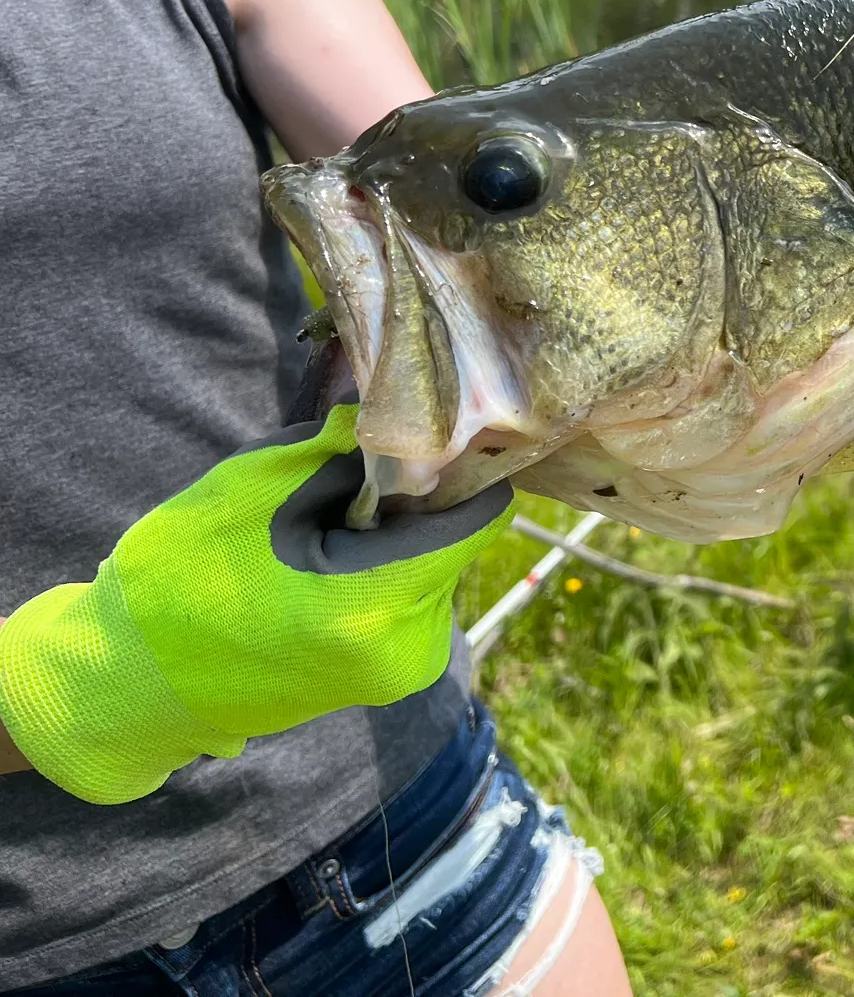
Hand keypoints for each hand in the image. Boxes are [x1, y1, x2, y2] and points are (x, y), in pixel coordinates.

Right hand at [0, 405, 511, 804]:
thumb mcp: (259, 483)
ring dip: (397, 535)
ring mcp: (400, 671)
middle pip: (455, 538)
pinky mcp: (389, 677)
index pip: (479, 517)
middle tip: (348, 484)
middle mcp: (406, 649)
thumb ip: (346, 447)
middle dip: (415, 501)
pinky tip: (326, 565)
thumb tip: (407, 414)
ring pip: (435, 565)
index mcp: (375, 605)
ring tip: (322, 532)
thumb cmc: (182, 577)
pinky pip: (413, 597)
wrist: (131, 683)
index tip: (431, 433)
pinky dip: (386, 568)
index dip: (461, 466)